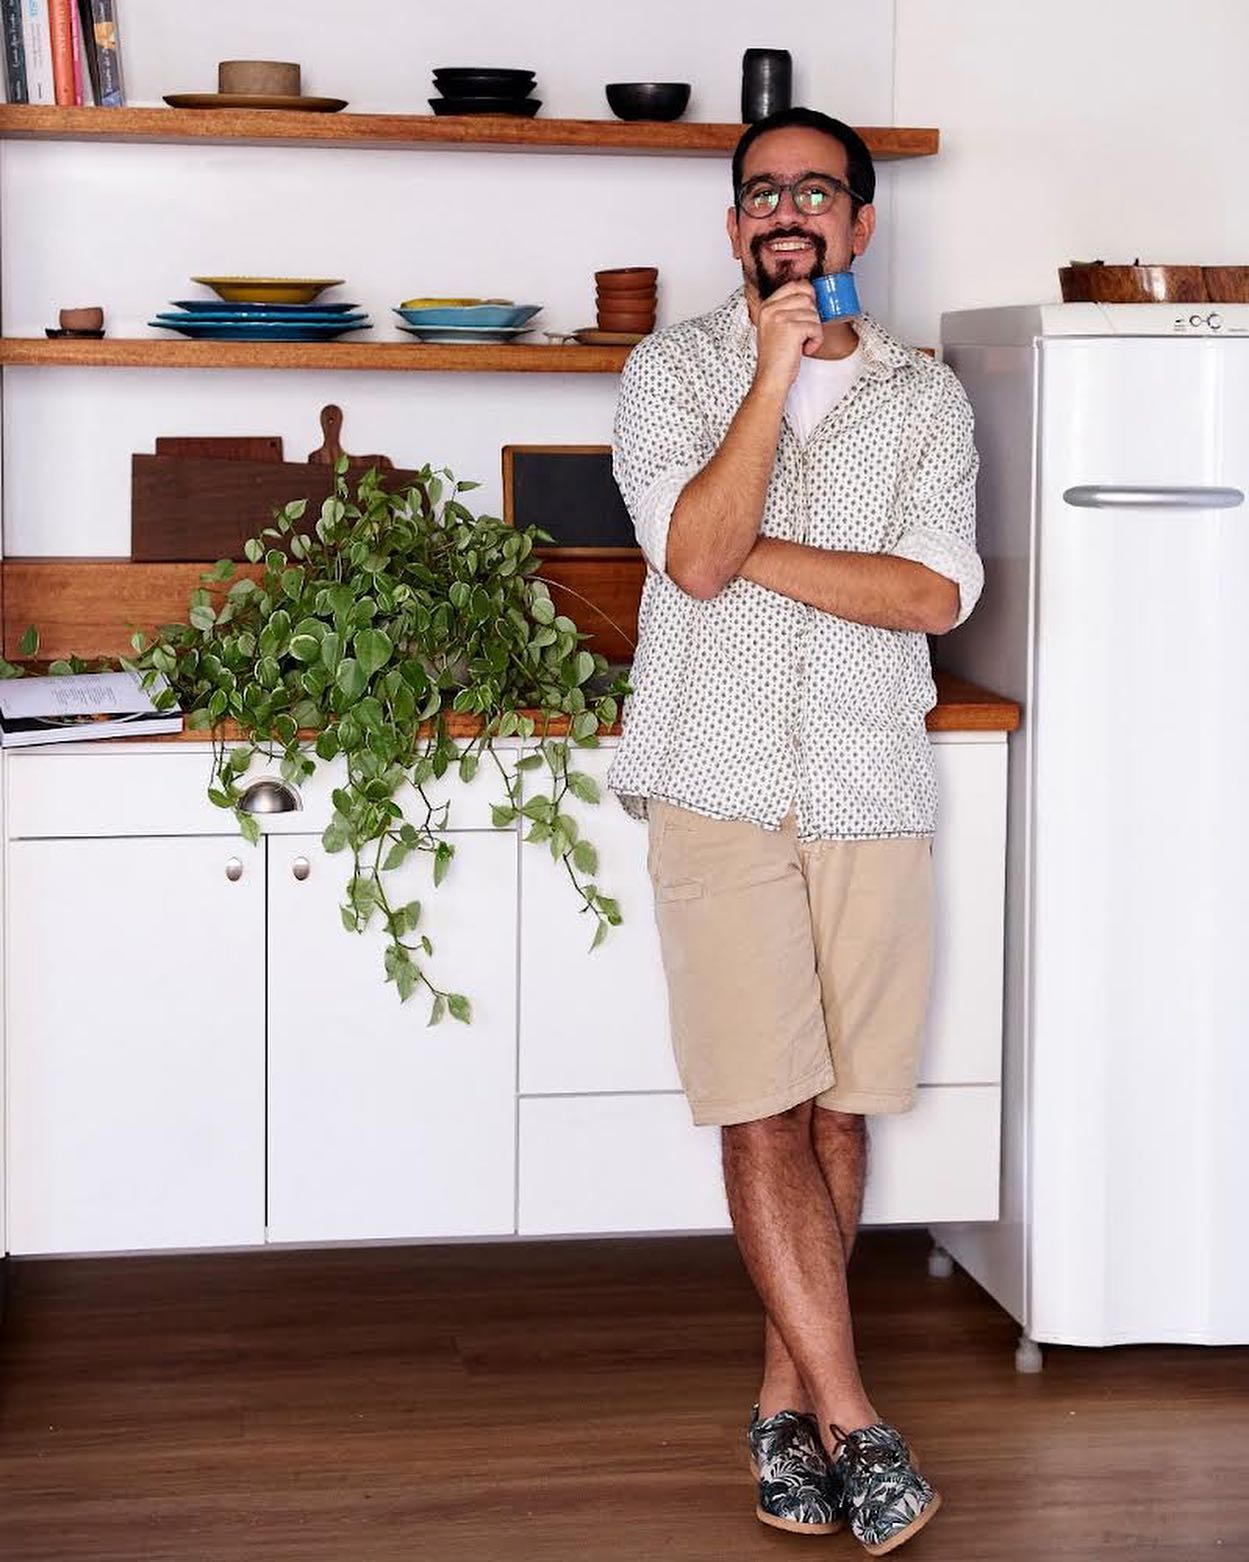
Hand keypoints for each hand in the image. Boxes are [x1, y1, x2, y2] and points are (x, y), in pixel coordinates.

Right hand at [753, 280, 822, 394]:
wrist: (771, 378)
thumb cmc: (776, 357)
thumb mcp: (776, 327)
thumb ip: (787, 310)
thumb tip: (811, 296)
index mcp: (767, 306)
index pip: (795, 285)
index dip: (808, 296)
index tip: (807, 312)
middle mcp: (771, 309)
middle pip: (807, 297)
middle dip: (811, 317)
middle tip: (802, 333)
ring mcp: (780, 317)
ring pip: (814, 313)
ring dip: (814, 331)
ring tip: (801, 343)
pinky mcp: (792, 328)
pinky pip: (816, 327)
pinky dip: (815, 340)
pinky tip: (804, 349)